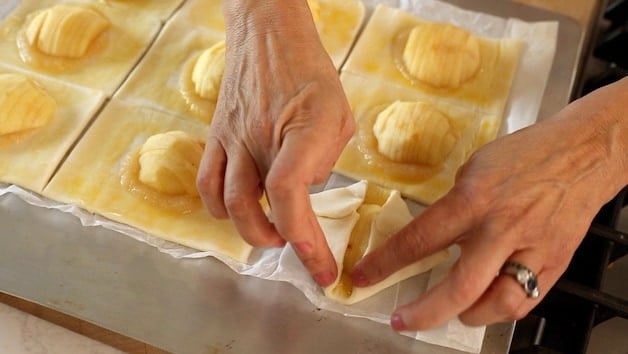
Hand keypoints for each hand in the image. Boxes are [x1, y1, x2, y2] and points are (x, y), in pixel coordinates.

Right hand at [196, 0, 354, 285]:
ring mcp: (232, 138)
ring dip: (249, 230)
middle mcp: (260, 136)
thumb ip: (326, 157)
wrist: (265, 34)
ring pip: (225, 203)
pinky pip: (206, 183)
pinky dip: (220, 209)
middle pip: (253, 207)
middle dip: (279, 242)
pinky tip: (239, 210)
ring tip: (271, 234)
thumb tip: (305, 190)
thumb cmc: (310, 73)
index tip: (321, 266)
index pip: (289, 193)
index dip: (304, 237)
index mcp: (302, 127)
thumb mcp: (339, 113)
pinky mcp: (216, 137)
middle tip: (302, 253)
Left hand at [351, 78, 627, 329]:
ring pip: (496, 305)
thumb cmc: (527, 153)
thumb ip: (453, 206)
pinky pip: (526, 300)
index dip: (385, 264)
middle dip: (423, 313)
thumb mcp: (474, 168)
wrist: (584, 152)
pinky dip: (501, 309)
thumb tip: (433, 235)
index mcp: (473, 200)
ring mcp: (531, 249)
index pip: (418, 240)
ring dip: (466, 316)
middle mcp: (500, 229)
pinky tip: (487, 304)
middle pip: (457, 288)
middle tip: (402, 320)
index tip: (363, 277)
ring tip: (449, 313)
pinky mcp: (555, 261)